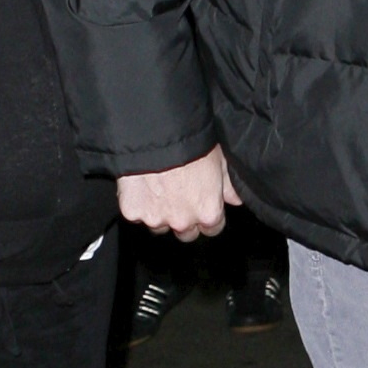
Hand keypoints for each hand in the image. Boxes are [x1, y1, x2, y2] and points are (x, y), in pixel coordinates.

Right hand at [118, 146, 240, 241]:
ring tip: (158, 186)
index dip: (207, 216)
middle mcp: (183, 222)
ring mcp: (155, 219)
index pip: (212, 229)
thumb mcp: (219, 161)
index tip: (201, 204)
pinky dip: (137, 203)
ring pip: (159, 226)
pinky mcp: (132, 212)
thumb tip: (235, 199)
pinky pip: (136, 213)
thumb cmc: (191, 144)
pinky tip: (140, 184)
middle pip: (185, 233)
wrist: (156, 134)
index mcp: (208, 212)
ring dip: (159, 212)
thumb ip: (229, 186)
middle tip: (178, 194)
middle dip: (183, 218)